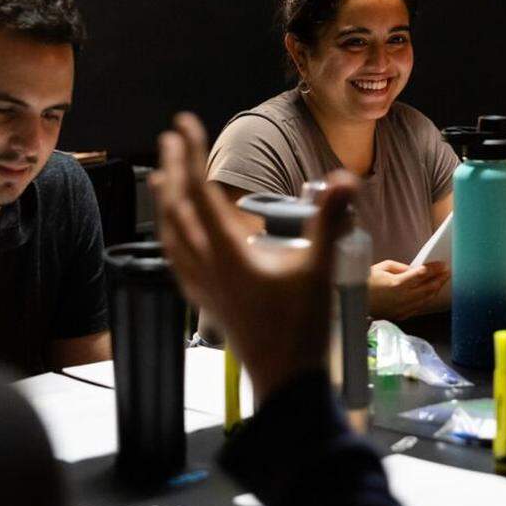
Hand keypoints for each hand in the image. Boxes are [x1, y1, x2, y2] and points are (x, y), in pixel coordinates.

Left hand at [150, 113, 356, 402]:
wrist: (285, 382)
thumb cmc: (303, 329)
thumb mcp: (320, 271)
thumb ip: (330, 221)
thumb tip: (344, 177)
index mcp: (228, 255)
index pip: (200, 193)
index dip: (190, 155)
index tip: (185, 123)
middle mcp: (206, 268)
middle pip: (177, 210)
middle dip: (172, 170)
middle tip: (171, 138)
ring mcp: (202, 288)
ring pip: (170, 237)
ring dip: (165, 203)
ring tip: (162, 178)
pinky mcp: (205, 303)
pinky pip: (176, 262)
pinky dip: (170, 238)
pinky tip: (174, 237)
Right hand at [368, 260, 449, 319]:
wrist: (354, 302)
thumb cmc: (365, 282)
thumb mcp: (382, 267)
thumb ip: (401, 268)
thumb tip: (415, 270)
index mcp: (397, 284)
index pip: (422, 274)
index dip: (435, 269)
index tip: (444, 264)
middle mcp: (403, 298)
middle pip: (428, 288)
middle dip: (440, 279)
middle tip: (448, 272)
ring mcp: (403, 309)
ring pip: (426, 299)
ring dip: (436, 290)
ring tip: (442, 281)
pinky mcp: (401, 315)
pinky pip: (419, 308)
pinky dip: (427, 300)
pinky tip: (431, 294)